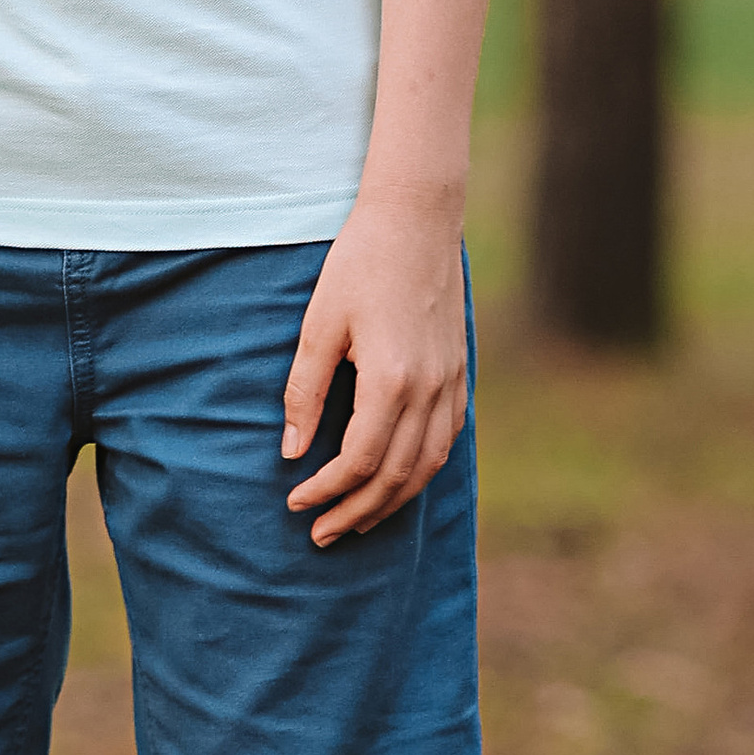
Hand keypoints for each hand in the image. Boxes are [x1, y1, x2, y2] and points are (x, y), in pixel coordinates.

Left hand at [279, 199, 468, 544]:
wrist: (417, 220)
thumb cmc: (359, 264)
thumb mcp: (320, 323)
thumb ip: (306, 390)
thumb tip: (293, 452)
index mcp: (391, 379)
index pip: (359, 460)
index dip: (327, 490)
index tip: (295, 503)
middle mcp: (430, 390)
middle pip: (395, 477)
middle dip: (356, 512)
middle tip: (320, 534)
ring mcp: (451, 384)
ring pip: (426, 467)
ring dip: (390, 502)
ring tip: (355, 522)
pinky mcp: (460, 375)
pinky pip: (445, 442)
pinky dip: (420, 472)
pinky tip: (396, 482)